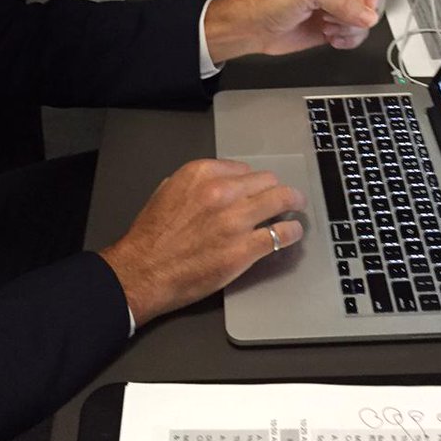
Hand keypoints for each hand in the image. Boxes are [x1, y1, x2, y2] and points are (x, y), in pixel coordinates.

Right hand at [99, 158, 305, 326]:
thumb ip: (197, 182)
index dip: (252, 181)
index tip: (256, 189)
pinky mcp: (244, 249)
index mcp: (202, 173)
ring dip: (292, 203)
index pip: (244, 169)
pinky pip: (280, 234)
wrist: (143, 271)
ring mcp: (235, 221)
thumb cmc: (152, 235)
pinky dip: (291, 232)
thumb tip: (221, 182)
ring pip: (281, 200)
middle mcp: (222, 192)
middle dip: (275, 188)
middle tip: (283, 196)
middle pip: (267, 180)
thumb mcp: (168, 190)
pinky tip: (292, 233)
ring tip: (297, 207)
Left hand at [203, 0, 382, 62]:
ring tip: (329, 27)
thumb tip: (367, 15)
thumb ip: (340, 1)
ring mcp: (335, 10)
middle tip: (336, 17)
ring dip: (350, 29)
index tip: (369, 6)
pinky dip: (347, 41)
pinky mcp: (332, 29)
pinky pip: (355, 36)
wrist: (255, 29)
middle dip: (357, 14)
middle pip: (369, 0)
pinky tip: (330, 39)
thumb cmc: (270, 3)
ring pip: (364, 21)